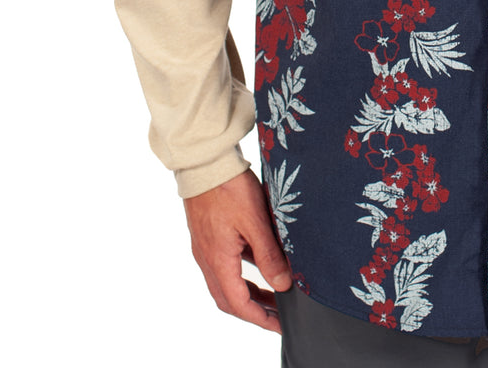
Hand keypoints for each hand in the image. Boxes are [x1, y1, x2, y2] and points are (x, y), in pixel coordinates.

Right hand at [183, 169, 292, 333]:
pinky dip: (243, 272)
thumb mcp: (255, 221)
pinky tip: (262, 264)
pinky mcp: (209, 236)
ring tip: (274, 293)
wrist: (205, 163)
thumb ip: (269, 255)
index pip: (238, 303)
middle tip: (278, 315)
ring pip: (226, 282)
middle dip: (254, 310)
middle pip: (229, 298)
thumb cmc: (228, 188)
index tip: (278, 324)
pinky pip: (225, 265)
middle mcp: (208, 258)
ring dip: (249, 292)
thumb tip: (282, 284)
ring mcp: (206, 247)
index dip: (259, 317)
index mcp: (218, 260)